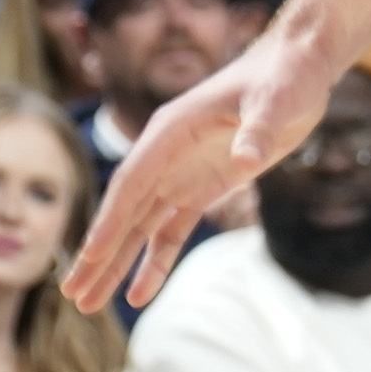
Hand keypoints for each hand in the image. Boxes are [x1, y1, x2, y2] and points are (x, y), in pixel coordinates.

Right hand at [69, 30, 348, 309]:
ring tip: (89, 303)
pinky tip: (139, 293)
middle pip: (125, 211)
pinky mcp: (202, 187)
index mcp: (170, 130)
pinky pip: (171, 230)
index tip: (90, 254)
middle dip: (100, 254)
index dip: (111, 220)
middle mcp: (166, 155)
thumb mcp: (276, 100)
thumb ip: (259, 130)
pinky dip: (156, 261)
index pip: (132, 182)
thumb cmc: (283, 76)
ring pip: (140, 227)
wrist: (297, 68)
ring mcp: (181, 173)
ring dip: (116, 264)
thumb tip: (246, 161)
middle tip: (73, 295)